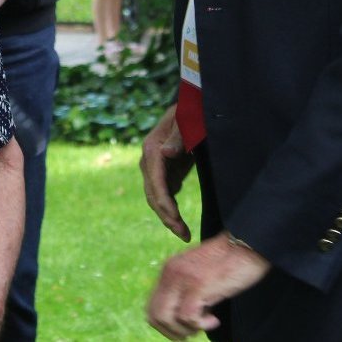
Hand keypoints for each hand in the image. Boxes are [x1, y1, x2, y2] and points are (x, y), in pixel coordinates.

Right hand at [141, 107, 194, 240]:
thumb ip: (179, 136)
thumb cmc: (192, 112)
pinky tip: (180, 221)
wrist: (191, 106)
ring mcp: (154, 166)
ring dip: (168, 216)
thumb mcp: (188, 121)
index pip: (156, 182)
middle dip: (167, 216)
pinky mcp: (163, 170)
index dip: (165, 203)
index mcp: (152, 148)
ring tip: (184, 233)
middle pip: (153, 194)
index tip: (177, 220)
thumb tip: (166, 153)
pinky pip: (164, 194)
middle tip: (184, 234)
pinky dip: (170, 209)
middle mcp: (149, 159)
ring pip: (156, 197)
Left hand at [146, 235, 270, 338]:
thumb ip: (186, 292)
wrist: (246, 244)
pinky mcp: (198, 284)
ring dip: (186, 329)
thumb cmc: (229, 263)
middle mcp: (170, 272)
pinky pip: (187, 316)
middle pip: (154, 316)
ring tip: (205, 322)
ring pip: (166, 318)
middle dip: (173, 332)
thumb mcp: (199, 276)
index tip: (185, 327)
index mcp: (169, 270)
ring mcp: (183, 278)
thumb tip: (182, 320)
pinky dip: (200, 325)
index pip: (151, 308)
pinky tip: (214, 319)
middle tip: (194, 330)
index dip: (165, 326)